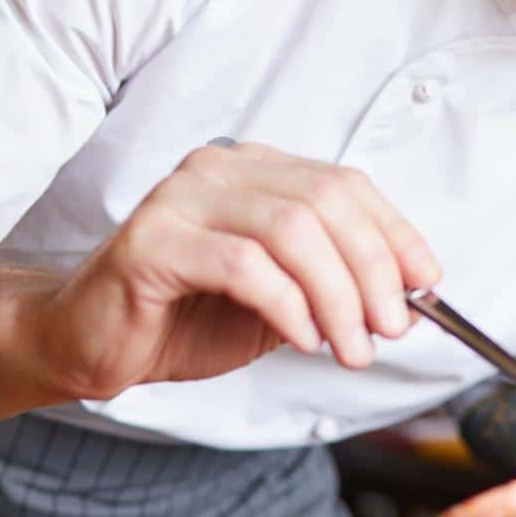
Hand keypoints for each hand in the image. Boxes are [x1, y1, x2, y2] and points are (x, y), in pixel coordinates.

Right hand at [29, 142, 441, 399]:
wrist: (88, 344)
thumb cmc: (181, 319)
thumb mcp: (280, 302)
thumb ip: (332, 284)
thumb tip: (408, 294)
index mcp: (254, 172)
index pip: (346, 185)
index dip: (395, 234)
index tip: (427, 284)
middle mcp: (219, 170)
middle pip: (327, 202)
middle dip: (373, 270)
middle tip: (389, 329)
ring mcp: (181, 198)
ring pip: (292, 230)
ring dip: (336, 295)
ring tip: (349, 346)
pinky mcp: (152, 240)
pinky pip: (244, 265)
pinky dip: (288, 306)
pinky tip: (301, 339)